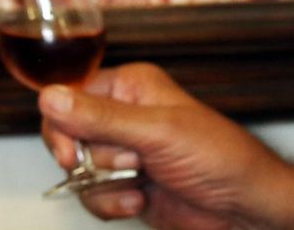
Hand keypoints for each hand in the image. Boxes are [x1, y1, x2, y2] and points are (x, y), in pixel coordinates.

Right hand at [39, 63, 293, 229]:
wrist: (244, 206)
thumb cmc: (219, 157)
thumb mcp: (156, 132)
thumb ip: (100, 117)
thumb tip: (50, 96)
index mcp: (130, 87)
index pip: (69, 97)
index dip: (64, 127)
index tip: (74, 154)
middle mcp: (124, 115)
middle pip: (68, 137)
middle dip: (93, 160)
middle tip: (127, 164)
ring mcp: (124, 152)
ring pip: (79, 171)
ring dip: (106, 185)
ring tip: (142, 180)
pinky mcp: (126, 184)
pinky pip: (91, 196)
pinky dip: (111, 204)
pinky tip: (141, 200)